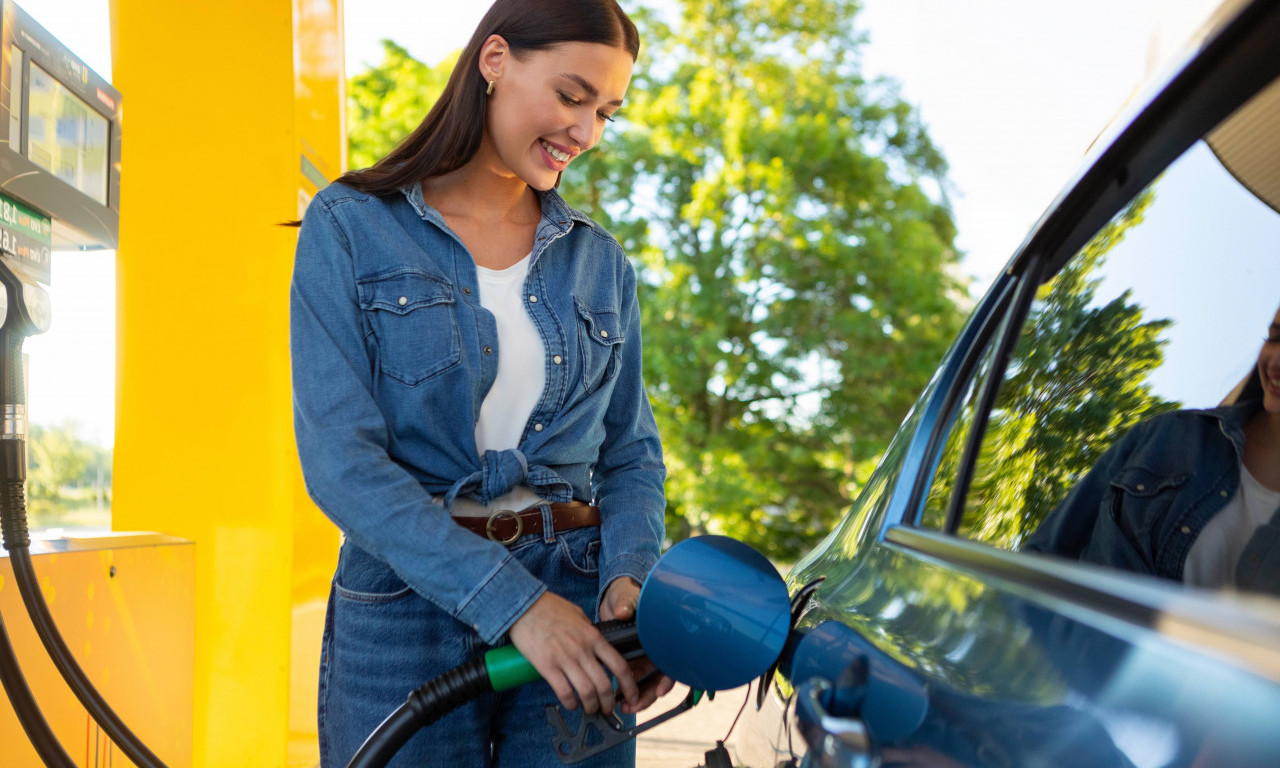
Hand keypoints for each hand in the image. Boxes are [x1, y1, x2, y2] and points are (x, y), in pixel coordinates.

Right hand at [508, 591, 637, 714]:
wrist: (524, 605)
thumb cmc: (549, 608)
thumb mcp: (578, 615)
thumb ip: (589, 631)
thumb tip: (596, 643)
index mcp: (593, 637)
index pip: (619, 665)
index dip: (629, 685)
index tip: (631, 695)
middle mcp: (582, 649)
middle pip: (604, 684)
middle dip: (609, 703)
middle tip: (607, 708)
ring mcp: (565, 658)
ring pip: (586, 692)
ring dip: (591, 706)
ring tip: (590, 709)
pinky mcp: (547, 666)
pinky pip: (564, 692)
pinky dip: (570, 703)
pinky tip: (571, 704)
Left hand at [600, 578, 676, 713]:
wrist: (613, 600)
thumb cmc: (626, 595)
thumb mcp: (626, 596)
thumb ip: (625, 603)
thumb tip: (622, 610)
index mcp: (661, 636)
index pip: (671, 662)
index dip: (668, 679)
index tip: (660, 691)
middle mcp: (657, 650)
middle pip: (660, 679)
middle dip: (648, 696)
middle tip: (634, 706)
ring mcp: (644, 658)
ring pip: (647, 685)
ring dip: (638, 699)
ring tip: (624, 708)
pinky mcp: (631, 662)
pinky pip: (633, 682)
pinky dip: (626, 693)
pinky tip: (616, 699)